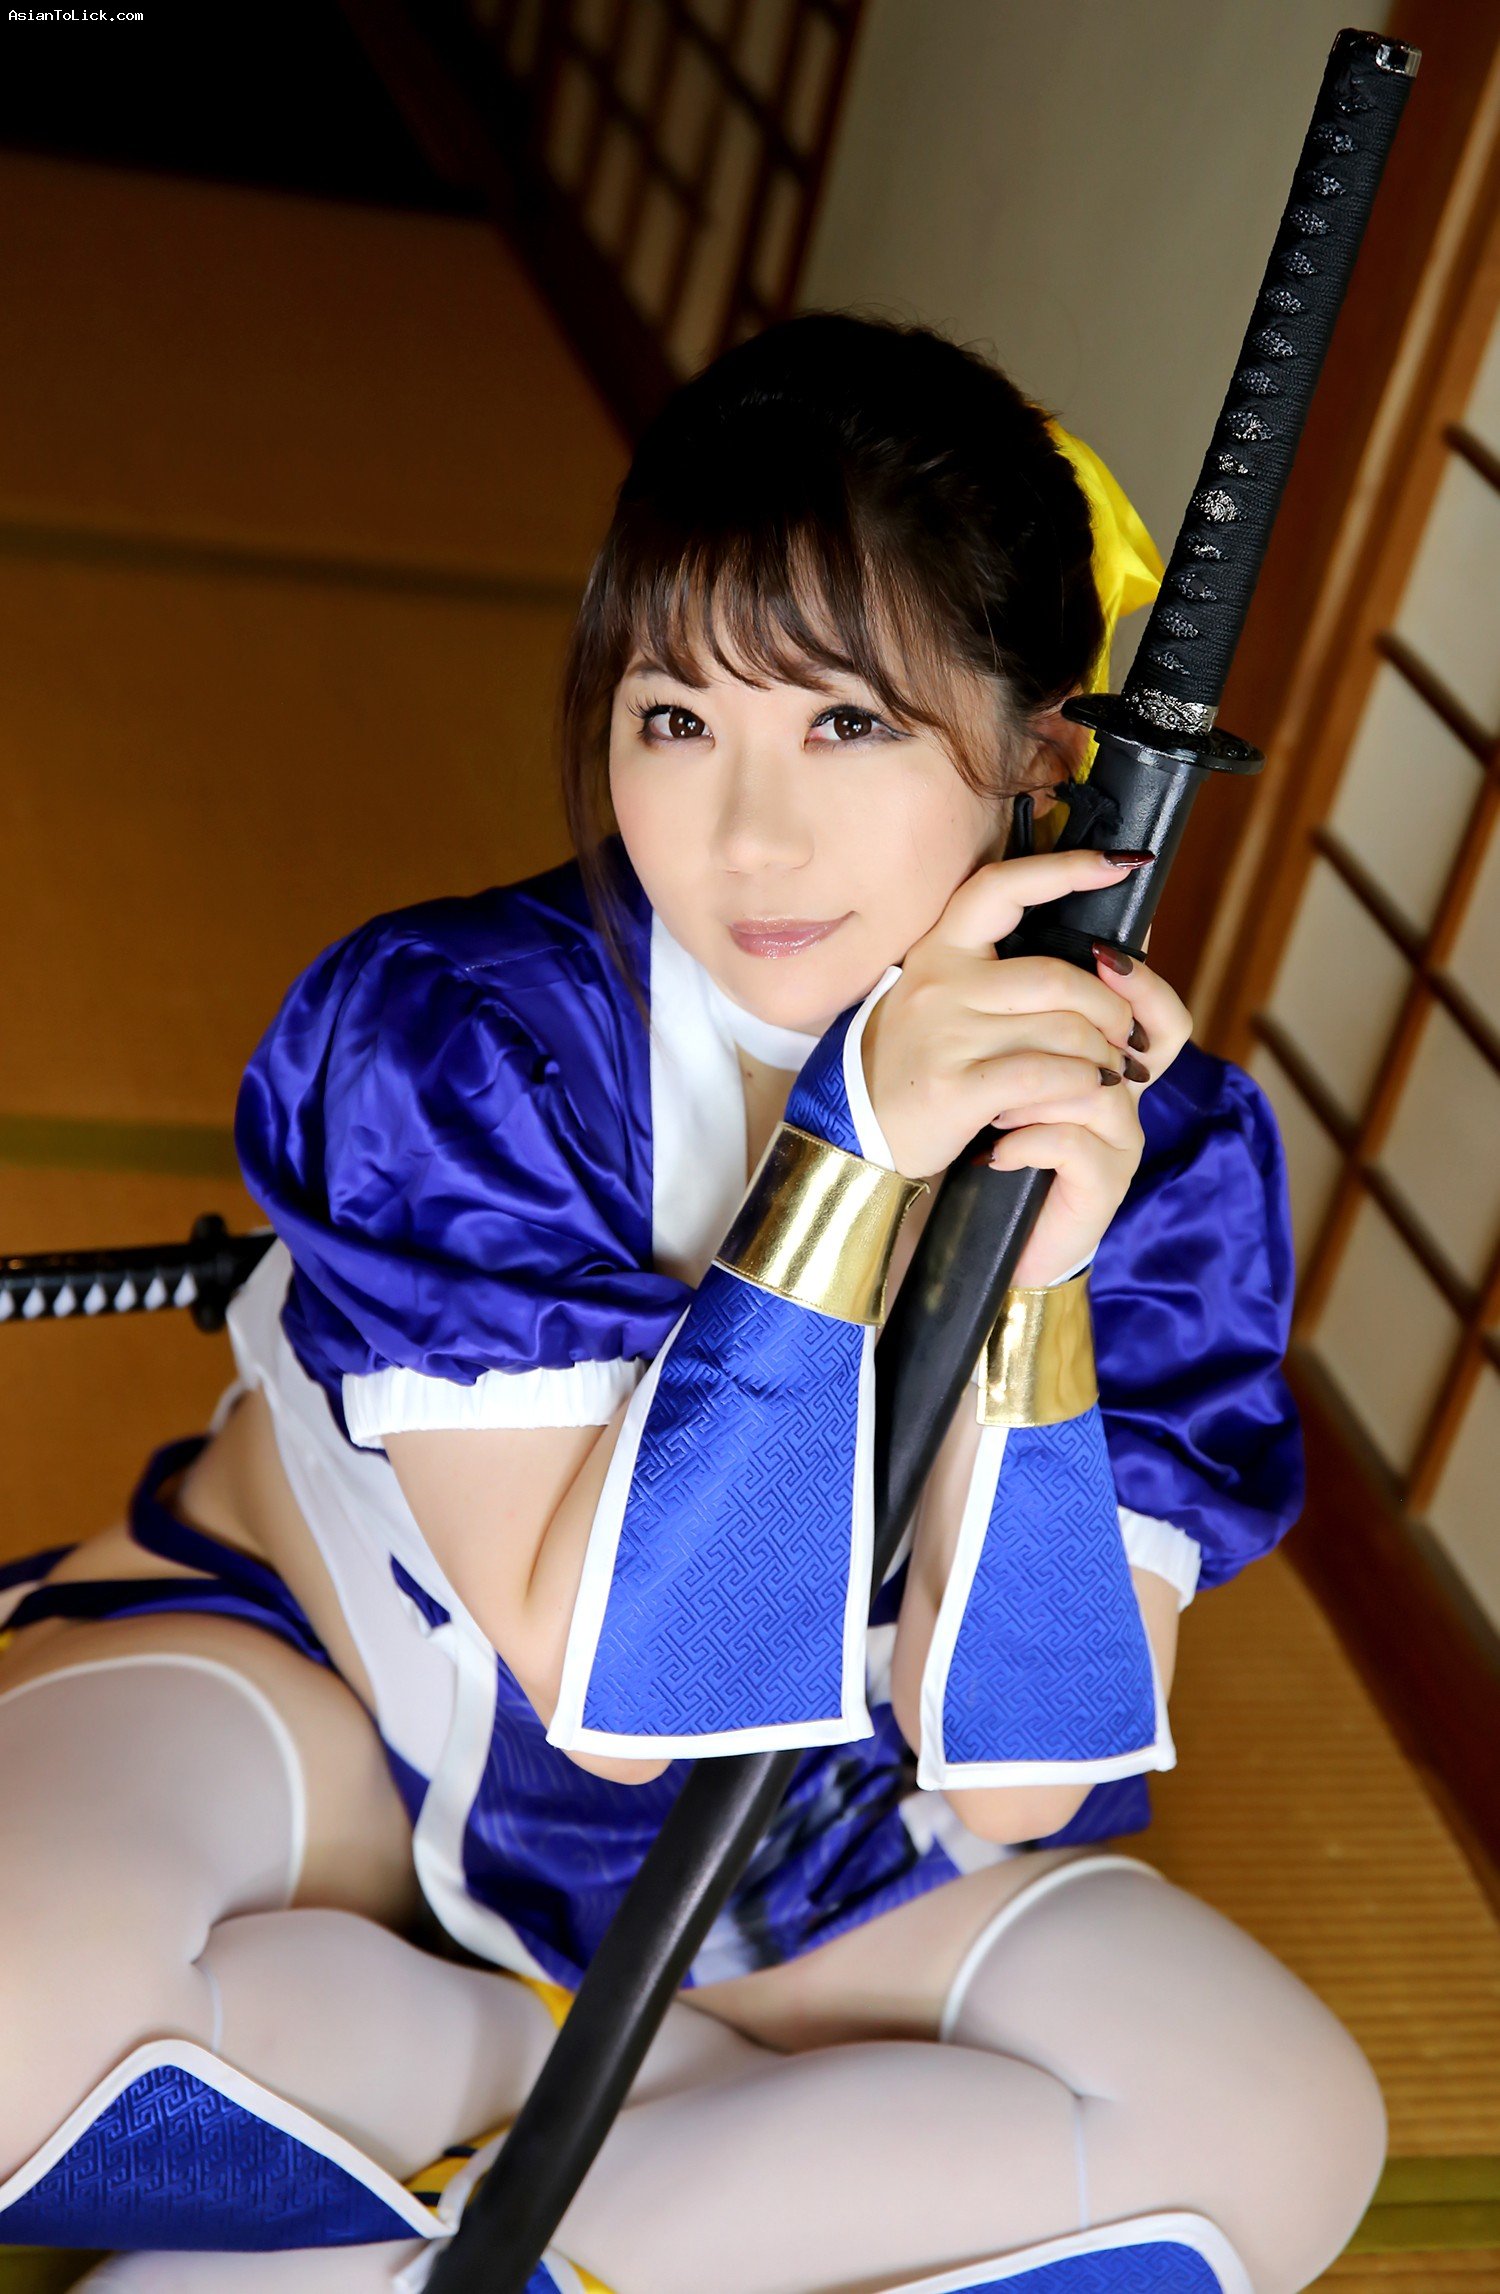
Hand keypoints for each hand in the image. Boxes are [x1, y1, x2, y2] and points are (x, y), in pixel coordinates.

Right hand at [861, 850, 1191, 1286]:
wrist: (861, 1131)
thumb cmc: (923, 1062)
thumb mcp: (949, 1001)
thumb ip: (1009, 973)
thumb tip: (1104, 950)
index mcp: (940, 950)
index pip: (1001, 887)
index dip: (1065, 870)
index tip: (1120, 864)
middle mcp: (940, 984)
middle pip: (1058, 978)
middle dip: (1111, 1007)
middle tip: (1126, 1035)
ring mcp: (945, 1035)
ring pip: (1062, 1029)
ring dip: (1103, 1054)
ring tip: (1111, 1070)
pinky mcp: (956, 1087)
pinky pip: (1045, 1074)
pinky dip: (1081, 1082)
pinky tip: (1090, 1089)